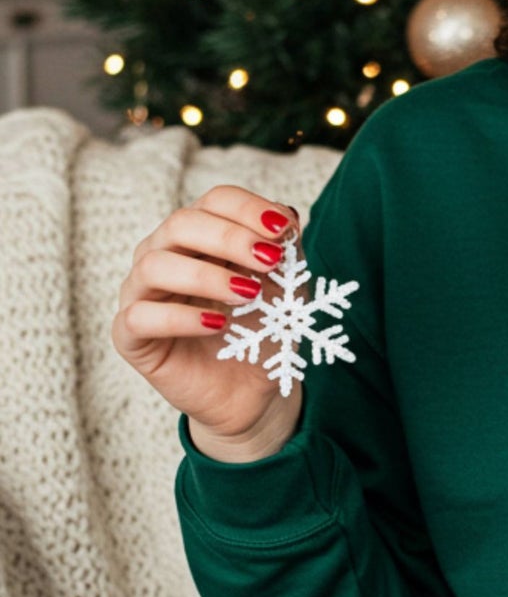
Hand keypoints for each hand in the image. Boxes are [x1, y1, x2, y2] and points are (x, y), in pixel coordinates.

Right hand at [112, 186, 303, 442]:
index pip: (213, 202)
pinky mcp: (131, 337)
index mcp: (200, 238)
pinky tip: (216, 324)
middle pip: (181, 224)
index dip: (247, 209)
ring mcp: (142, 294)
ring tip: (249, 295)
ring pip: (155, 265)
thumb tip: (287, 212)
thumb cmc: (263, 335)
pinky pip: (140, 317)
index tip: (285, 229)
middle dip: (229, 237)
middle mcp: (164, 257)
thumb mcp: (286, 292)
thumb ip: (286, 254)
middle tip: (268, 259)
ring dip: (206, 275)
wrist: (253, 394)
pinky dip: (180, 318)